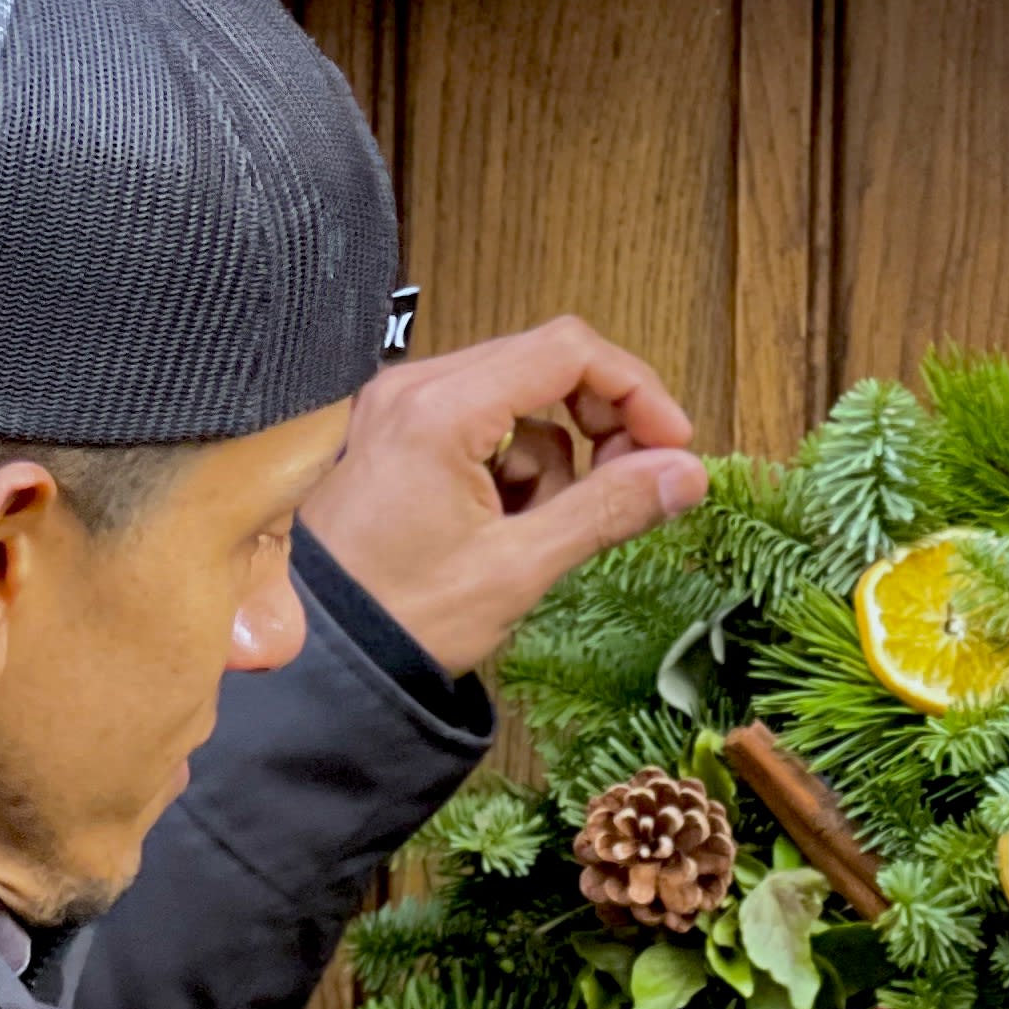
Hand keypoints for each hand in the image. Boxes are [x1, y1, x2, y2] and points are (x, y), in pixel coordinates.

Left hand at [302, 315, 708, 677]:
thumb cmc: (404, 618)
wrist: (321, 658)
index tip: (671, 448)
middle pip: (545, 363)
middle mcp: (415, 387)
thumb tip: (687, 474)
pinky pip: (483, 425)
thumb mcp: (518, 568)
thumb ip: (607, 509)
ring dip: (552, 458)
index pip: (568, 350)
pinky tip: (501, 526)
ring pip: (519, 400)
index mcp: (442, 408)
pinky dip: (512, 468)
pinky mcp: (397, 433)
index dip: (636, 391)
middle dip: (599, 424)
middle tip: (625, 488)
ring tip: (536, 530)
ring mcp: (401, 407)